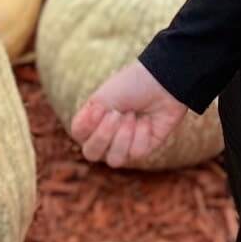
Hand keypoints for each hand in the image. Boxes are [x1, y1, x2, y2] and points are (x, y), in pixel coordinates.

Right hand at [69, 62, 188, 168]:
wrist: (162, 81)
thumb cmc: (130, 85)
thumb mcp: (103, 99)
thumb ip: (88, 123)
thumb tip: (81, 144)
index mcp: (94, 120)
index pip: (79, 135)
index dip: (87, 125)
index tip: (100, 107)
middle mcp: (107, 136)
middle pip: (91, 154)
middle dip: (104, 135)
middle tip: (117, 114)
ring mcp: (125, 144)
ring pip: (114, 160)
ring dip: (123, 136)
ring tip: (133, 116)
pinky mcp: (144, 148)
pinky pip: (136, 153)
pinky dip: (141, 133)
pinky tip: (148, 120)